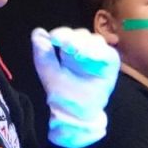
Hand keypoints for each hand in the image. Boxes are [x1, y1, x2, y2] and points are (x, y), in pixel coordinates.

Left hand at [30, 26, 119, 147]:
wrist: (75, 115)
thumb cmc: (62, 95)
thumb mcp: (49, 73)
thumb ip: (43, 54)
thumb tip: (37, 32)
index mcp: (69, 51)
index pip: (67, 35)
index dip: (61, 33)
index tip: (53, 38)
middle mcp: (85, 51)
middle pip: (82, 35)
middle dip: (73, 37)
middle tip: (65, 44)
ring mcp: (98, 57)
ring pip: (95, 40)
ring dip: (85, 43)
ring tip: (75, 51)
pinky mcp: (110, 65)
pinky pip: (108, 54)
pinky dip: (98, 52)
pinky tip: (86, 54)